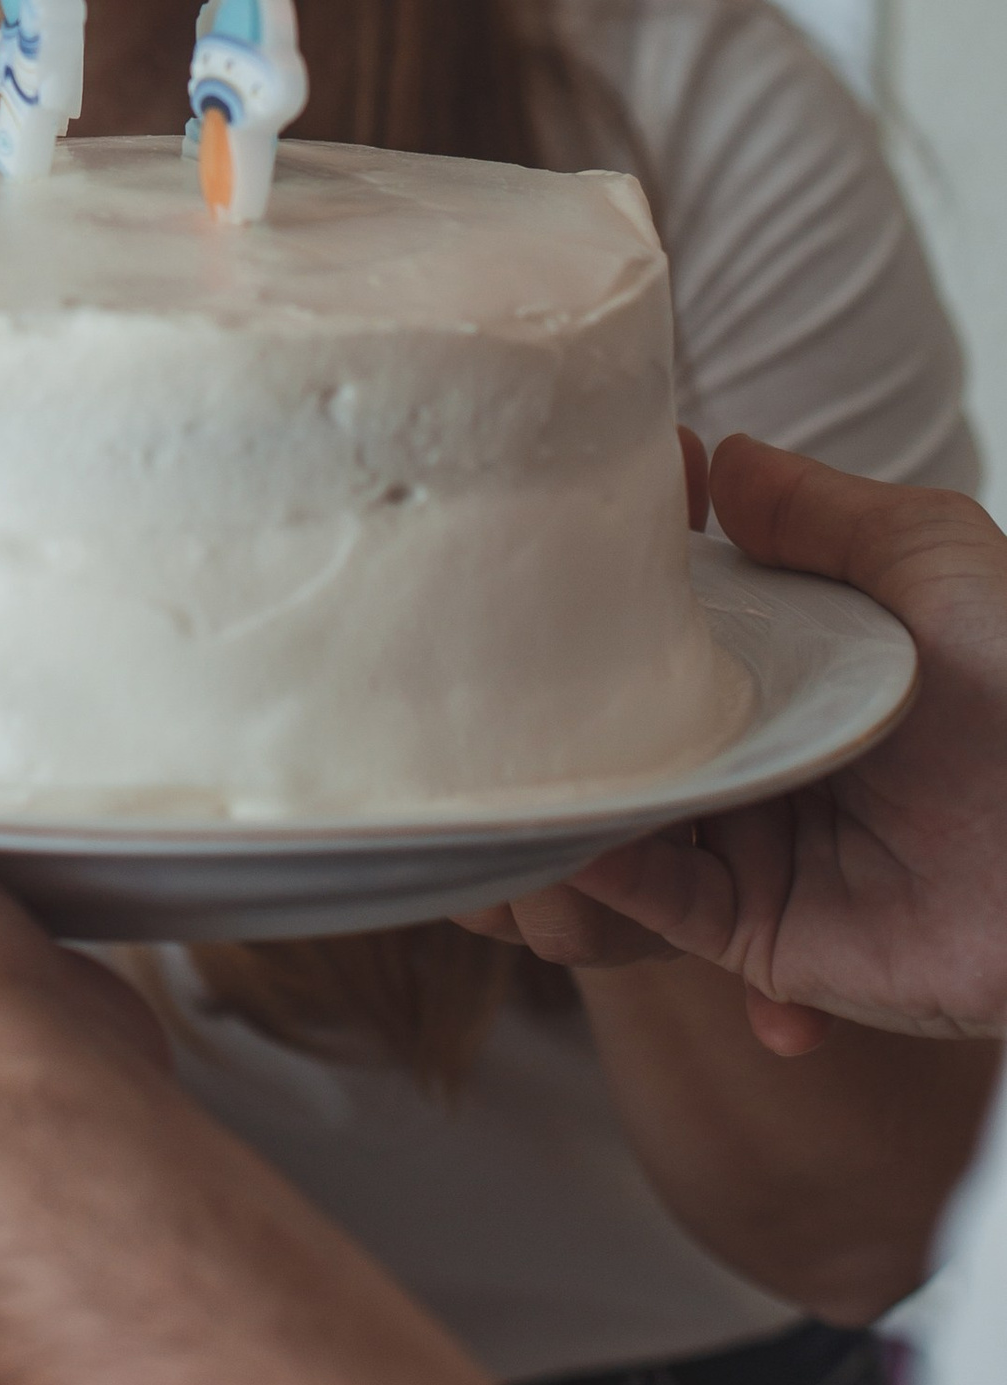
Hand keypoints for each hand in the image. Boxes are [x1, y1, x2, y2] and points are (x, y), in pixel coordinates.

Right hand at [468, 437, 1006, 1054]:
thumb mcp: (935, 559)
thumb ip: (823, 512)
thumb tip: (714, 454)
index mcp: (798, 660)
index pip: (667, 621)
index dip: (597, 584)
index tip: (531, 530)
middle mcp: (763, 749)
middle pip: (623, 726)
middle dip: (540, 706)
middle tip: (449, 659)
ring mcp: (758, 841)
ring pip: (619, 815)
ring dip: (552, 792)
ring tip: (477, 760)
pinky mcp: (765, 931)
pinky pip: (659, 896)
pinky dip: (600, 865)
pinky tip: (560, 829)